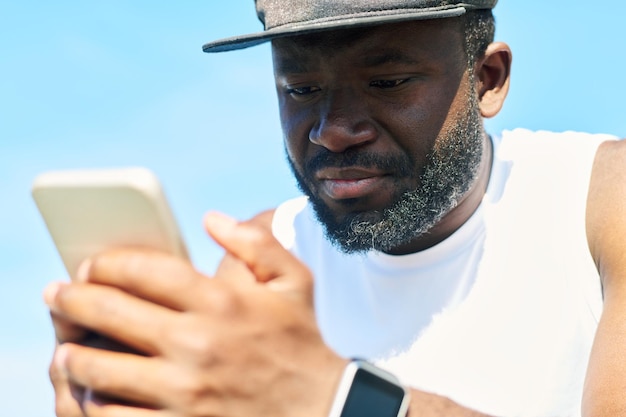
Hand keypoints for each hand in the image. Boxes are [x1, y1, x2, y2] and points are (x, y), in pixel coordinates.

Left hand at [44, 212, 346, 416]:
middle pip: (110, 311)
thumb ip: (256, 242)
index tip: (91, 265)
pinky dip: (95, 403)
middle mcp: (198, 342)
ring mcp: (185, 389)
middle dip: (71, 299)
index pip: (144, 269)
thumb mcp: (294, 281)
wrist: (321, 409)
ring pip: (101, 368)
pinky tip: (94, 392)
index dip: (106, 262)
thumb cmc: (301, 341)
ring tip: (67, 347)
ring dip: (74, 353)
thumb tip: (212, 218)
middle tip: (57, 295)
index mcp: (222, 300)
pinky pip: (115, 416)